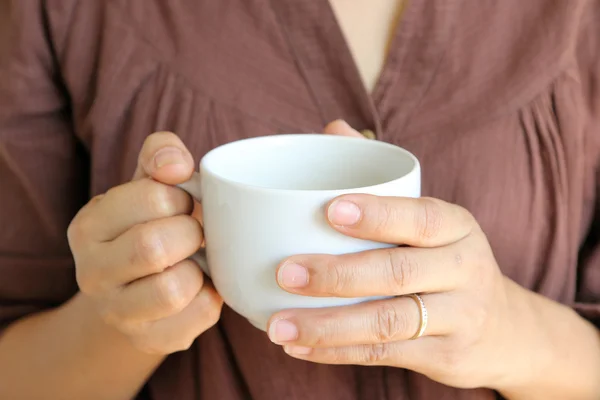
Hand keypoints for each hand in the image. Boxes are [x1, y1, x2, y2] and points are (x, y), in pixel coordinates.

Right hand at [67, 132, 222, 354]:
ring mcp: (117, 312)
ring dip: (199, 270)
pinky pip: (198, 315)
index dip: (180, 197)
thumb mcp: (147, 185)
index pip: (149, 197)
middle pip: (154, 246)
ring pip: (173, 289)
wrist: (134, 291)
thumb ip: (160, 156)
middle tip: (194, 233)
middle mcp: (91, 272)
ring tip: (196, 262)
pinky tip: (202, 287)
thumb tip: (176, 162)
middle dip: (190, 234)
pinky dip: (212, 297)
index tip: (182, 203)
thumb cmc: (150, 226)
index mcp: (89, 225)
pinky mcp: (148, 339)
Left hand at [267, 123, 520, 389]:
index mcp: (456, 226)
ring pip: (388, 323)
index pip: (420, 217)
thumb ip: (382, 174)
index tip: (328, 210)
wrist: (503, 329)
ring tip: (278, 326)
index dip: (377, 214)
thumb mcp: (431, 219)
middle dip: (337, 274)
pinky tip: (299, 348)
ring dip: (327, 325)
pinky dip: (338, 353)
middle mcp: (463, 270)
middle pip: (397, 273)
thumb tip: (333, 128)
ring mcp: (458, 318)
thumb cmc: (445, 259)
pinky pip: (384, 355)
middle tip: (285, 272)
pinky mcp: (443, 357)